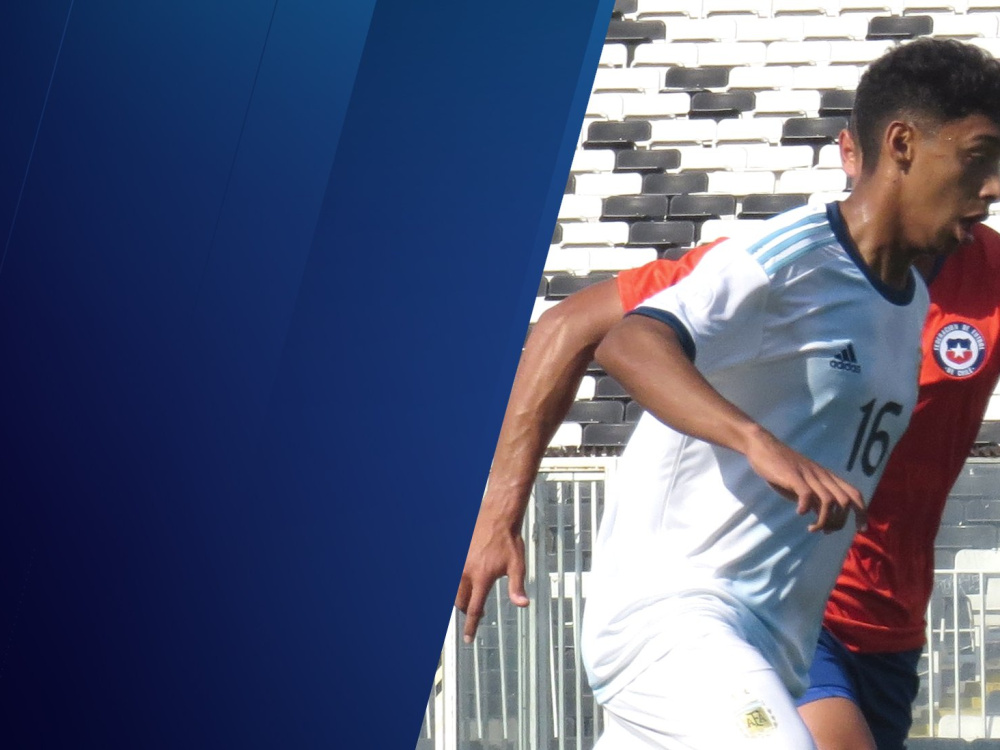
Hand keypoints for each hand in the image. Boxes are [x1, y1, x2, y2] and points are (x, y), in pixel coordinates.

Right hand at [455, 516, 529, 642]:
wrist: (497, 517)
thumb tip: (522, 605)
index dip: (471, 627)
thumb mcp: (517, 565)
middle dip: (467, 612)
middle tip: (478, 613)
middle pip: (461, 602)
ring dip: (463, 598)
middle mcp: (467, 572)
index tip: (468, 639)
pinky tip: (469, 580)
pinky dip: (460, 584)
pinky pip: (455, 577)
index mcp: (482, 577)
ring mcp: (460, 563)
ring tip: (473, 598)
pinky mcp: (458, 556)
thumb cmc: (508, 541)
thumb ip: (517, 587)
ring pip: (455, 590)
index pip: (474, 609)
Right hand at [744, 427, 866, 533]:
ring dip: (823, 520)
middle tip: (827, 532)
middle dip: (840, 521)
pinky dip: (805, 507)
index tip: (861, 529)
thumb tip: (822, 517)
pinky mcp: (793, 476)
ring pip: (829, 500)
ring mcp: (808, 475)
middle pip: (845, 501)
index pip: (854, 494)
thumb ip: (814, 498)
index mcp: (827, 477)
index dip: (861, 512)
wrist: (763, 446)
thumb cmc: (782, 467)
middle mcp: (822, 476)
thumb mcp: (803, 484)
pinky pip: (806, 494)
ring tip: (812, 528)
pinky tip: (799, 513)